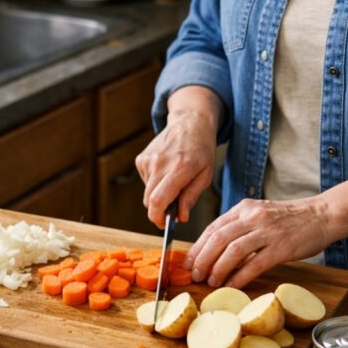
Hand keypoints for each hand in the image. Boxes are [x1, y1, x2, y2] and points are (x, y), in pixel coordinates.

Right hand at [135, 86, 220, 227]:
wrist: (190, 122)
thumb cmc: (201, 150)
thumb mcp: (205, 175)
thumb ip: (191, 196)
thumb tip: (181, 217)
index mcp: (179, 169)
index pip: (158, 200)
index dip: (157, 217)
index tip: (163, 224)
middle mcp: (160, 164)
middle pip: (149, 200)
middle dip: (159, 210)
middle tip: (173, 208)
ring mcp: (148, 160)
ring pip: (147, 192)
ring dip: (159, 194)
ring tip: (174, 181)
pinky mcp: (141, 159)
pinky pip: (145, 181)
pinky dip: (154, 183)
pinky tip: (166, 171)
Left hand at [187, 197, 334, 287]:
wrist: (323, 214)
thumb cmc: (290, 219)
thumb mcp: (259, 214)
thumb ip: (239, 226)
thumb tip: (215, 248)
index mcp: (244, 209)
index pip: (213, 228)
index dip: (197, 247)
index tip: (188, 262)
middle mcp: (252, 218)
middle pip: (218, 239)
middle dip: (202, 260)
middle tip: (195, 275)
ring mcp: (267, 232)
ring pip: (233, 251)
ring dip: (218, 269)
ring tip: (211, 282)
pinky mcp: (282, 247)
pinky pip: (255, 264)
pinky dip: (240, 276)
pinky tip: (232, 285)